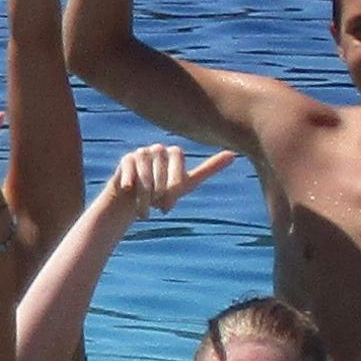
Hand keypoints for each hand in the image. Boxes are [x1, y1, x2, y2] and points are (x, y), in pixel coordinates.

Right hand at [100, 139, 229, 215]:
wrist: (134, 202)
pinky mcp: (126, 160)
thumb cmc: (163, 193)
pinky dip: (130, 181)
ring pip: (145, 171)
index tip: (173, 195)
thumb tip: (234, 154)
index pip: (177, 155)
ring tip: (145, 211)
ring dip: (145, 194)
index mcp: (173, 152)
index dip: (174, 176)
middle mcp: (158, 149)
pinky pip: (130, 167)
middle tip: (158, 207)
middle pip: (161, 166)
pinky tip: (128, 190)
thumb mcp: (187, 183)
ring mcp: (141, 153)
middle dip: (160, 189)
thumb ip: (209, 168)